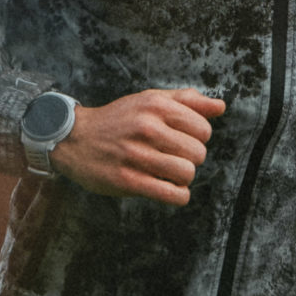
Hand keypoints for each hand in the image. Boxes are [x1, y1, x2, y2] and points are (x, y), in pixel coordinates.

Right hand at [51, 88, 224, 205]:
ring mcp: (137, 155)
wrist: (74, 139)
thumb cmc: (118, 119)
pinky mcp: (128, 181)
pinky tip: (169, 189)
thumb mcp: (149, 100)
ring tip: (171, 174)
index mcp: (156, 106)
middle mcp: (147, 128)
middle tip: (174, 157)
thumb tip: (220, 106)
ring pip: (187, 174)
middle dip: (191, 159)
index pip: (203, 129)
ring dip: (183, 178)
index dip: (198, 138)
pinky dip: (178, 196)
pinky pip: (172, 194)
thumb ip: (186, 101)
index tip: (183, 140)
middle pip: (198, 153)